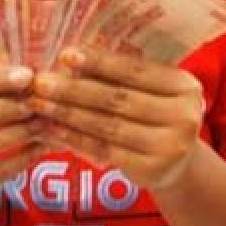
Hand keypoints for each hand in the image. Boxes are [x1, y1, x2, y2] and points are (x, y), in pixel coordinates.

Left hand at [33, 48, 205, 191]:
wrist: (178, 164)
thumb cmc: (155, 116)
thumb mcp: (151, 92)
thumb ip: (121, 76)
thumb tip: (71, 58)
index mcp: (185, 86)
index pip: (135, 71)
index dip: (99, 62)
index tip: (65, 55)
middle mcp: (184, 116)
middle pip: (118, 99)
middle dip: (74, 89)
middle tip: (40, 82)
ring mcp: (171, 146)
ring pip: (108, 125)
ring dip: (68, 114)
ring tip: (40, 104)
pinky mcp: (153, 170)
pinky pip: (105, 150)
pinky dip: (75, 138)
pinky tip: (53, 129)